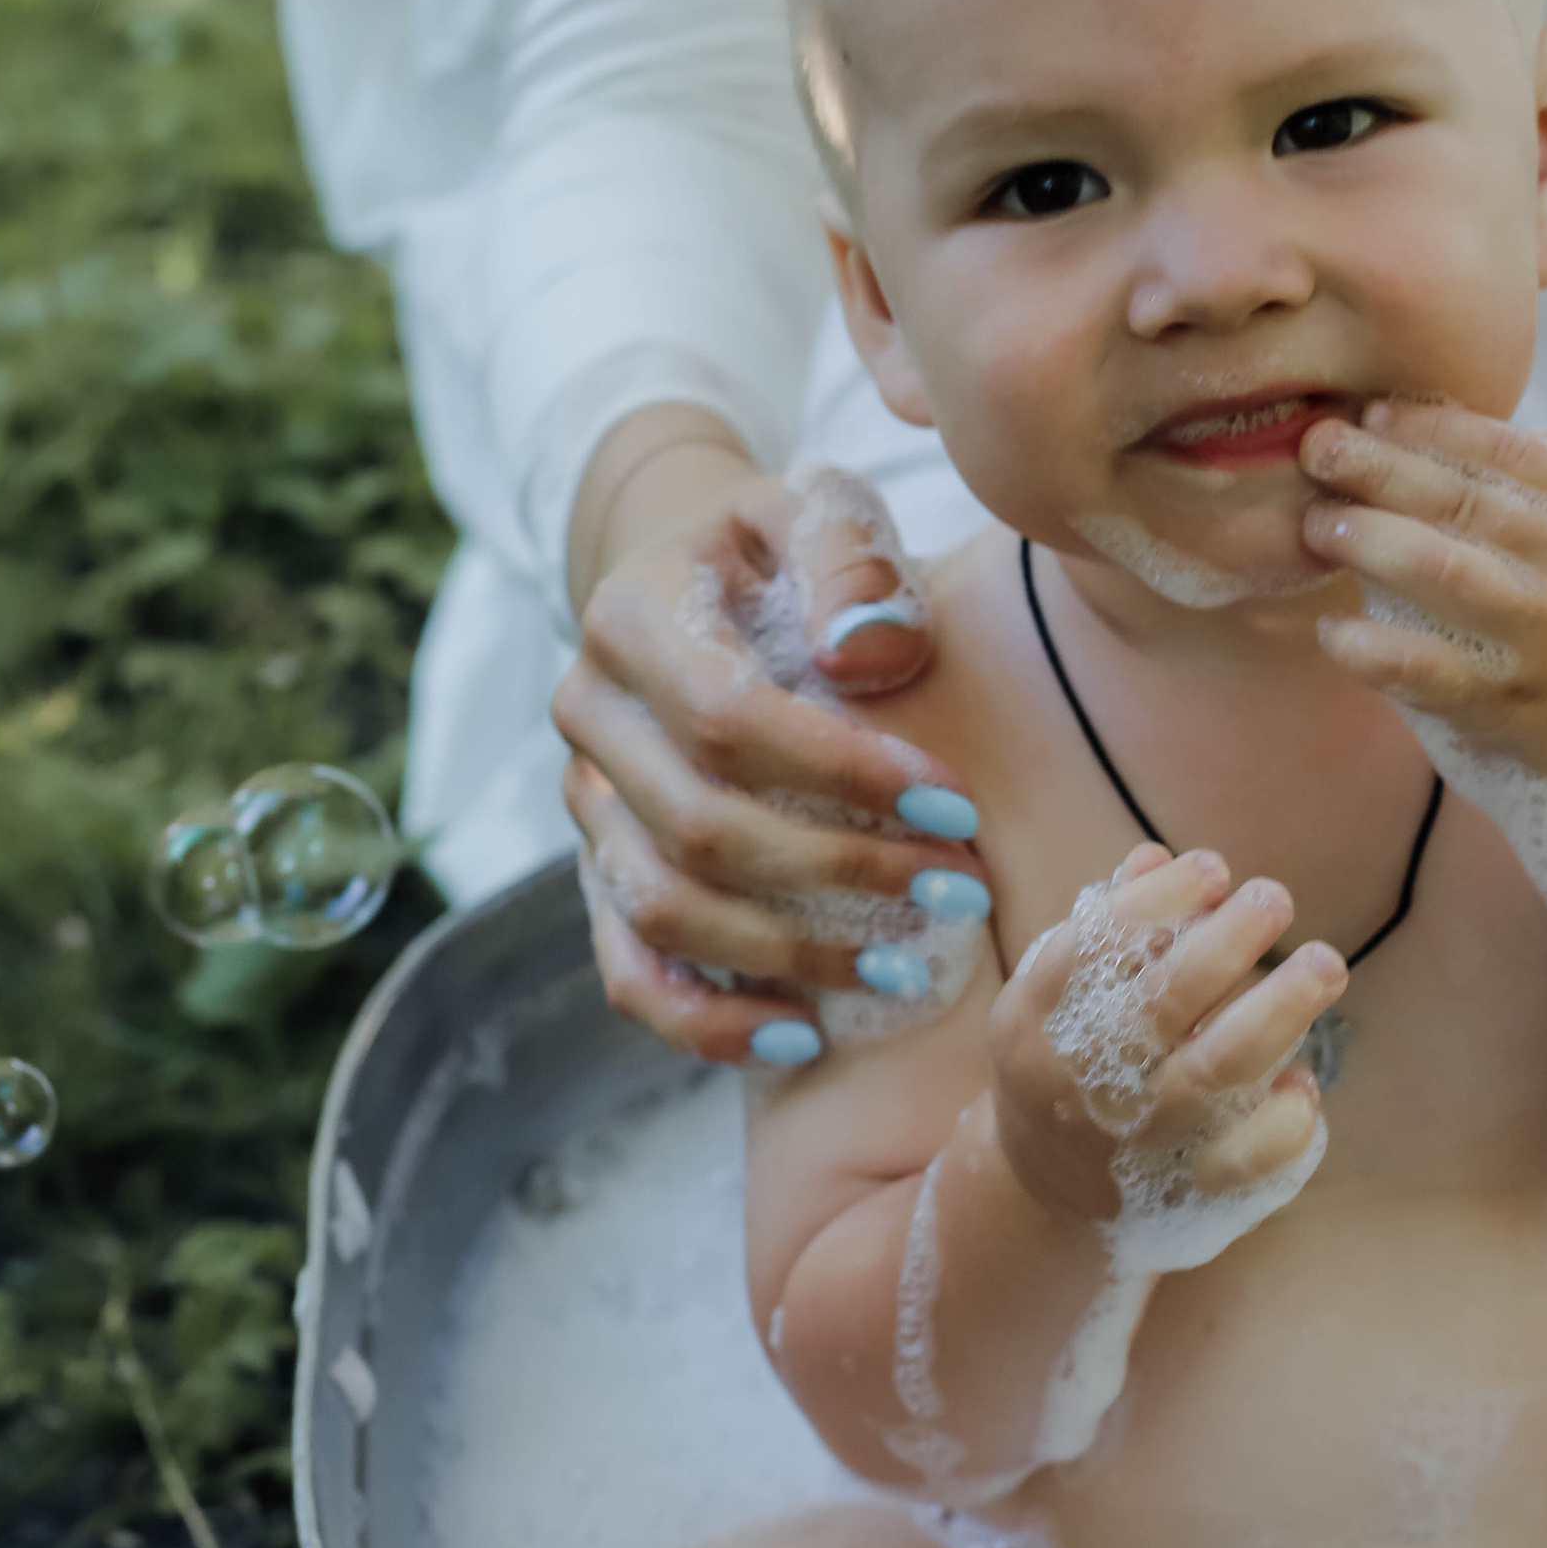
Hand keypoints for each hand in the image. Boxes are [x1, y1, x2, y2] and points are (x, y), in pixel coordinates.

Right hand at [555, 448, 979, 1065]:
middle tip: (959, 891)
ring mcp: (587, 806)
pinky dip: (707, 1024)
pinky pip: (630, 972)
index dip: (842, 773)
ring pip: (661, 912)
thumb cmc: (786, 554)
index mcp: (630, 620)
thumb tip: (865, 652)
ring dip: (789, 956)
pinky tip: (803, 1037)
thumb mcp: (822, 509)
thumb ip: (851, 556)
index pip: (729, 718)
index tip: (956, 805)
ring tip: (907, 969)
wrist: (702, 586)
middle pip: (700, 827)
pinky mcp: (600, 873)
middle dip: (839, 872)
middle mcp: (588, 718)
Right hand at [988, 845, 1340, 1228]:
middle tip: (1275, 898)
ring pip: (1216, 1071)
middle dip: (1226, 944)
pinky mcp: (1184, 1192)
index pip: (1090, 951)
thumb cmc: (1068, 1061)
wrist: (1048, 1196)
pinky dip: (1283, 1119)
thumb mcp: (1058, 998)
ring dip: (1279, 1011)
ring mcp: (1135, 1141)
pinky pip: (1248, 1159)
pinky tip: (1304, 1081)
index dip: (1155, 904)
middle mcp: (1082, 1083)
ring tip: (1326, 962)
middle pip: (1162, 1006)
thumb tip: (1157, 857)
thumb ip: (1105, 928)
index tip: (1214, 868)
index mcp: (1035, 1023)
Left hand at [1296, 402, 1546, 779]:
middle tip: (1319, 450)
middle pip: (1463, 502)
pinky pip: (1421, 668)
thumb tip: (1397, 430)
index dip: (1435, 426)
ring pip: (1441, 571)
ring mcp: (1535, 638)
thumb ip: (1509, 497)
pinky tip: (1332, 630)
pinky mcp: (1499, 701)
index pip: (1509, 452)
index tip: (1373, 412)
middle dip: (1381, 468)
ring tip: (1317, 525)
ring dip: (1368, 540)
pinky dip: (1366, 647)